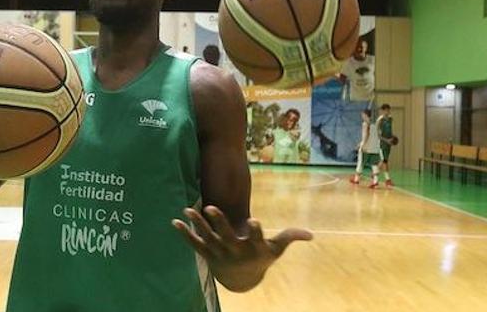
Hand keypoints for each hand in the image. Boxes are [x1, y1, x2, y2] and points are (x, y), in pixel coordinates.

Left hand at [172, 206, 311, 291]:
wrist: (240, 280)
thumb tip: (312, 234)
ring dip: (197, 224)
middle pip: (226, 236)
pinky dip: (184, 233)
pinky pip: (194, 243)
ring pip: (206, 237)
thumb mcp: (276, 250)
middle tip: (210, 207)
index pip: (256, 238)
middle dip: (219, 223)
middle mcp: (235, 251)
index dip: (255, 230)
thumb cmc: (260, 259)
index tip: (254, 220)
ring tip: (187, 209)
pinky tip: (175, 222)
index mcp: (253, 249)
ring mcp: (218, 253)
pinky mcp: (206, 253)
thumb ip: (290, 237)